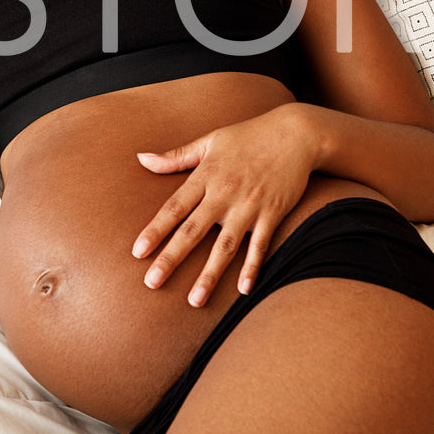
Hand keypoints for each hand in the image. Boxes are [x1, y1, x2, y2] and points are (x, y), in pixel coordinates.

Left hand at [131, 106, 314, 305]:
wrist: (295, 133)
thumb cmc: (248, 136)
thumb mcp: (209, 141)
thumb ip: (175, 156)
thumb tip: (141, 158)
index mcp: (205, 176)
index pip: (174, 208)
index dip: (155, 230)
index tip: (137, 252)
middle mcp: (224, 193)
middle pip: (192, 231)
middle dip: (171, 258)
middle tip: (152, 282)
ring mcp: (249, 206)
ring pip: (225, 245)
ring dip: (209, 274)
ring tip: (194, 300)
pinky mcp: (272, 213)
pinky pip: (260, 245)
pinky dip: (252, 267)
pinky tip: (242, 290)